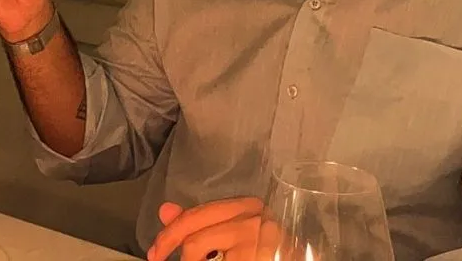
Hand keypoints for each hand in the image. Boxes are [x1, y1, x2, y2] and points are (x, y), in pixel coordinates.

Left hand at [148, 198, 280, 260]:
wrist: (306, 254)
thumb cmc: (271, 249)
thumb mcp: (236, 231)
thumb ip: (202, 222)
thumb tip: (166, 210)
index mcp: (247, 207)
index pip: (195, 216)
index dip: (169, 236)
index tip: (155, 253)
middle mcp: (254, 220)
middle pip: (194, 238)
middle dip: (173, 253)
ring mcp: (259, 243)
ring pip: (200, 253)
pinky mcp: (258, 257)